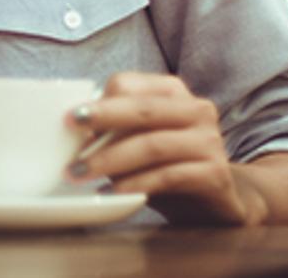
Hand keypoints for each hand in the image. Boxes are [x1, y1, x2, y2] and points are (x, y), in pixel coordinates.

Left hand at [67, 72, 267, 224]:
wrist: (217, 202)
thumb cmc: (169, 166)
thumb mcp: (140, 142)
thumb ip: (116, 131)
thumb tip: (71, 132)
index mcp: (174, 92)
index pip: (130, 84)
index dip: (99, 101)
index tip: (69, 120)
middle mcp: (197, 110)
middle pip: (143, 110)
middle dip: (102, 121)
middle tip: (71, 138)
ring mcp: (210, 142)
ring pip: (153, 144)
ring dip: (111, 159)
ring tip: (80, 174)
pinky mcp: (216, 174)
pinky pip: (169, 176)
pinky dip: (136, 183)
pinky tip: (113, 192)